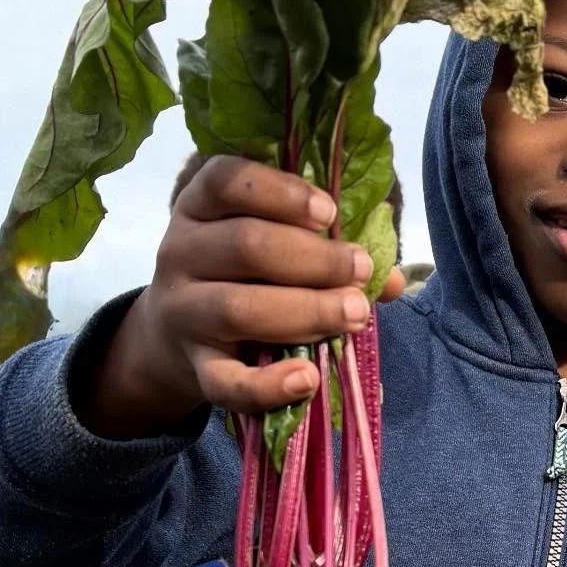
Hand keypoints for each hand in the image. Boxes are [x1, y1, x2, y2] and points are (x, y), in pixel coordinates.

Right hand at [85, 156, 406, 436]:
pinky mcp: (193, 369)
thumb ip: (328, 250)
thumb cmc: (242, 277)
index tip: (329, 212)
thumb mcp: (271, 249)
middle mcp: (180, 252)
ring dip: (306, 311)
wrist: (174, 338)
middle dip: (314, 259)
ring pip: (237, 308)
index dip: (280, 192)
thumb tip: (392, 280)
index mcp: (201, 207)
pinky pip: (226, 383)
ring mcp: (182, 312)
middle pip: (245, 245)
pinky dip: (268, 385)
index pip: (227, 181)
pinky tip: (308, 378)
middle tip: (360, 269)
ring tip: (355, 313)